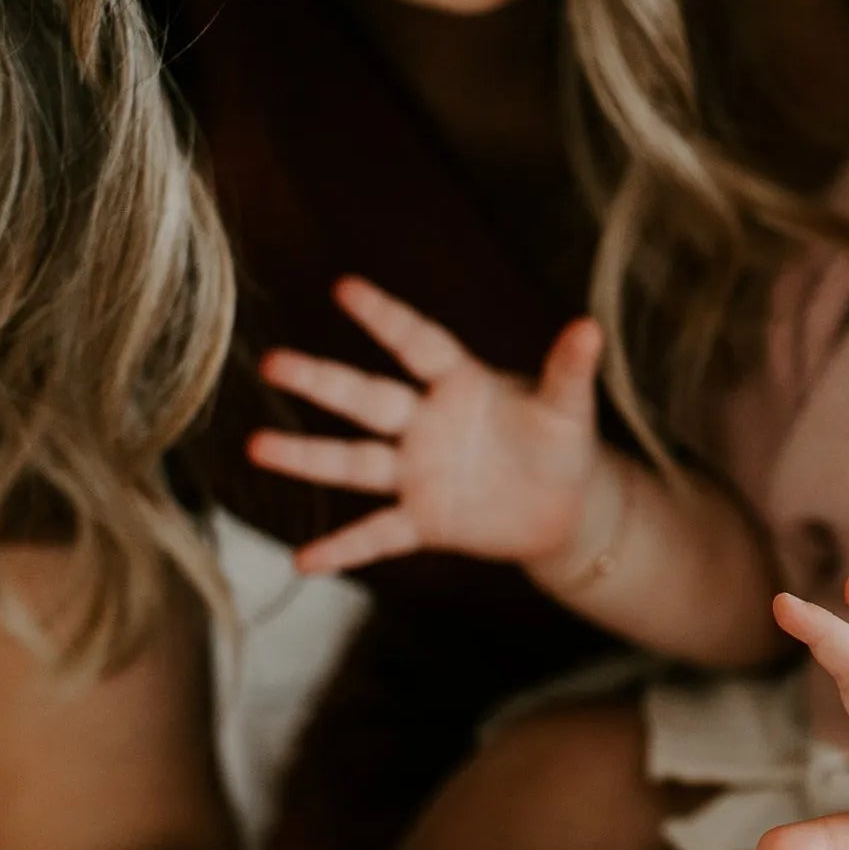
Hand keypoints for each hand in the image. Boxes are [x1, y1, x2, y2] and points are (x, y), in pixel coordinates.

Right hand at [246, 276, 608, 576]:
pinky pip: (376, 535)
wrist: (564, 508)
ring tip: (257, 447)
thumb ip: (570, 370)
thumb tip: (591, 327)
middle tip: (273, 362)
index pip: (418, 344)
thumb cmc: (562, 444)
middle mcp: (426, 424)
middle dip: (322, 381)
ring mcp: (417, 474)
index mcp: (460, 385)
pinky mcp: (423, 521)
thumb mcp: (569, 409)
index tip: (346, 288)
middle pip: (366, 399)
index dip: (385, 318)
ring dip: (308, 456)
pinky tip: (303, 561)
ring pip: (354, 462)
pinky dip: (343, 549)